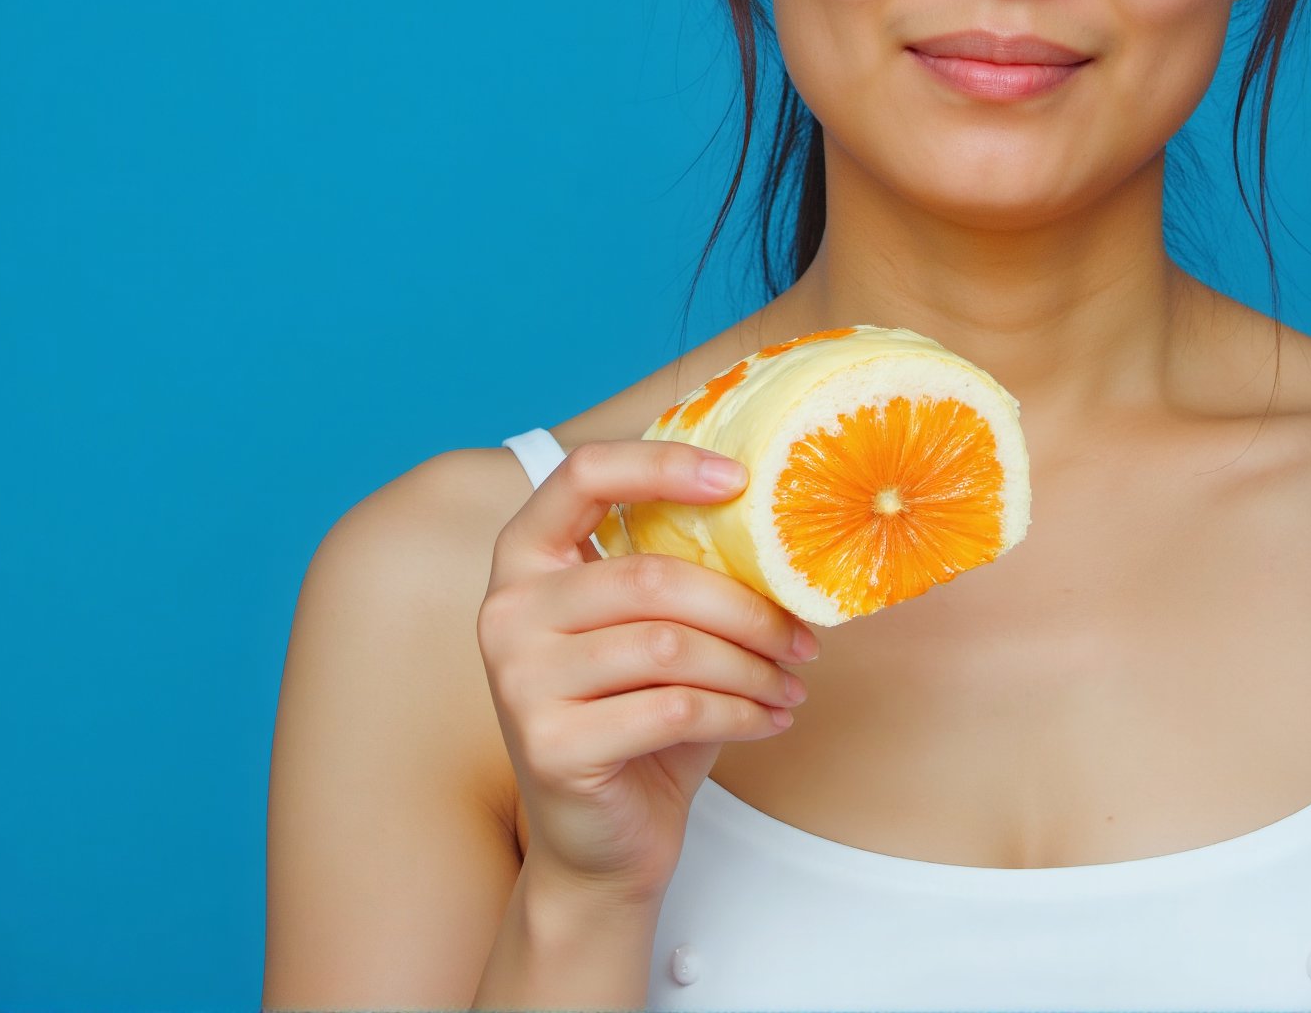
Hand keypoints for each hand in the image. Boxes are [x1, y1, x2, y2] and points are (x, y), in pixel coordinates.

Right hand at [477, 440, 817, 907]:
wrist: (600, 845)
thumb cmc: (638, 719)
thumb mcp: (653, 631)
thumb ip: (681, 571)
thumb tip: (779, 521)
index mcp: (526, 560)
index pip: (582, 475)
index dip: (662, 465)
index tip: (739, 480)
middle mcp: (507, 612)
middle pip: (653, 576)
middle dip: (747, 607)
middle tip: (802, 637)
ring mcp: (520, 680)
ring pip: (671, 646)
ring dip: (752, 666)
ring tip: (791, 683)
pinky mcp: (550, 745)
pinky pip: (674, 708)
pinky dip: (740, 712)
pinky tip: (769, 720)